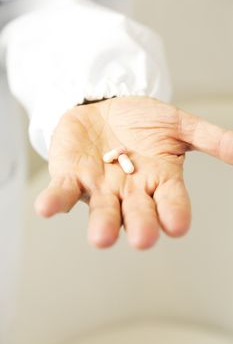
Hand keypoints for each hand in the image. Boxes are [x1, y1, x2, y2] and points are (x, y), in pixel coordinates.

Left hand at [35, 97, 232, 249]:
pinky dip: (54, 202)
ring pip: (101, 210)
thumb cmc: (141, 120)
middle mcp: (130, 190)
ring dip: (101, 223)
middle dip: (140, 225)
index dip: (174, 212)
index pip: (171, 201)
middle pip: (137, 213)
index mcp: (158, 180)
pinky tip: (46, 209)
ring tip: (102, 237)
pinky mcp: (71, 176)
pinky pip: (62, 193)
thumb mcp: (177, 124)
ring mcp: (99, 186)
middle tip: (143, 238)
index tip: (177, 225)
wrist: (104, 106)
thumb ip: (207, 138)